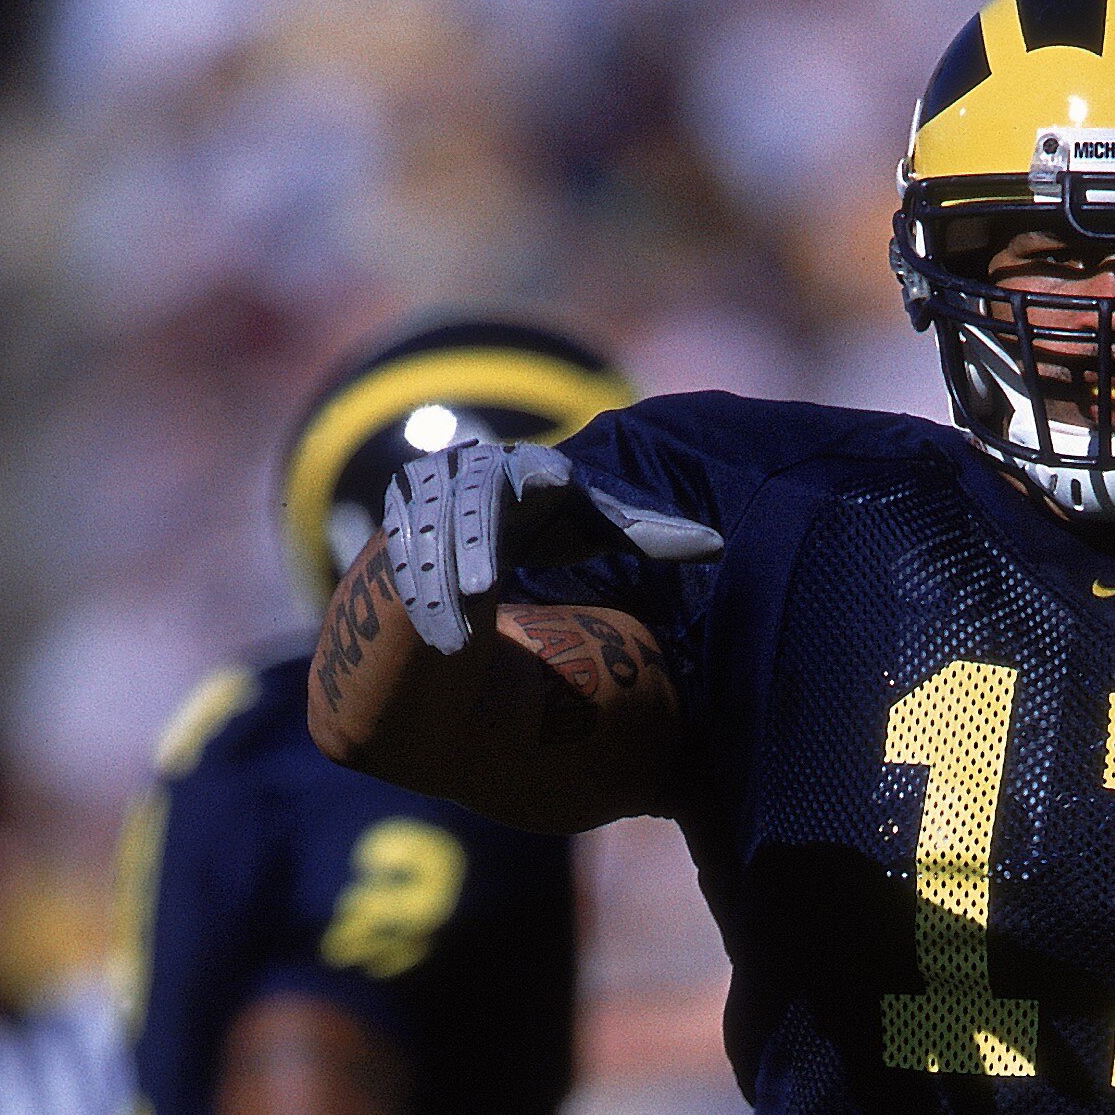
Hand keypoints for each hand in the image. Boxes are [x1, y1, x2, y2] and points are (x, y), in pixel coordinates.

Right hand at [382, 438, 721, 653]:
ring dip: (439, 588)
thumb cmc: (542, 528)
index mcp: (525, 470)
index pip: (530, 470)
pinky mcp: (397, 536)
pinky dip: (421, 606)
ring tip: (456, 640)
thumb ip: (645, 532)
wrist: (469, 533)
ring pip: (430, 543)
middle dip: (473, 544)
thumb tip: (718, 546)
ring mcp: (426, 503)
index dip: (535, 476)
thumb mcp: (592, 528)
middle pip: (472, 506)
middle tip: (484, 587)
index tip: (551, 482)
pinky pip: (406, 571)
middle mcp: (469, 476)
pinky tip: (442, 643)